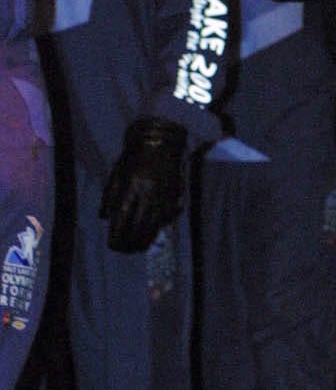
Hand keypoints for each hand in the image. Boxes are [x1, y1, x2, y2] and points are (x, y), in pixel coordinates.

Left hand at [100, 117, 187, 253]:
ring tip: (137, 247)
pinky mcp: (177, 196)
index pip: (123, 221)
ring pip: (155, 227)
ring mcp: (165, 197)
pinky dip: (160, 227)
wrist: (162, 139)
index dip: (117, 237)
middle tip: (125, 249)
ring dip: (145, 240)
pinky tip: (153, 231)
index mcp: (132, 188)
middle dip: (130, 243)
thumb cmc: (135, 155)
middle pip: (139, 229)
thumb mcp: (117, 172)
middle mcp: (149, 195)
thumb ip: (109, 196)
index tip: (113, 245)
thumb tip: (104, 218)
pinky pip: (168, 218)